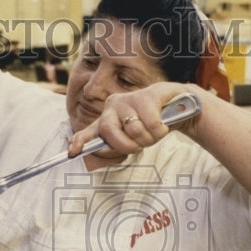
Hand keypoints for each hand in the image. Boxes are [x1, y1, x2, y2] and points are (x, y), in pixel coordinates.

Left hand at [67, 83, 190, 159]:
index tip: (72, 153)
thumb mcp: (133, 138)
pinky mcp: (146, 95)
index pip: (88, 131)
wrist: (178, 106)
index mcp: (107, 119)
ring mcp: (128, 99)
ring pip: (134, 131)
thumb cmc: (151, 124)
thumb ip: (117, 144)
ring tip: (154, 130)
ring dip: (149, 138)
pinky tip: (163, 123)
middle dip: (128, 145)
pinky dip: (160, 130)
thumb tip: (97, 154)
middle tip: (140, 145)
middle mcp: (113, 106)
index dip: (80, 142)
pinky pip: (152, 124)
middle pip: (109, 132)